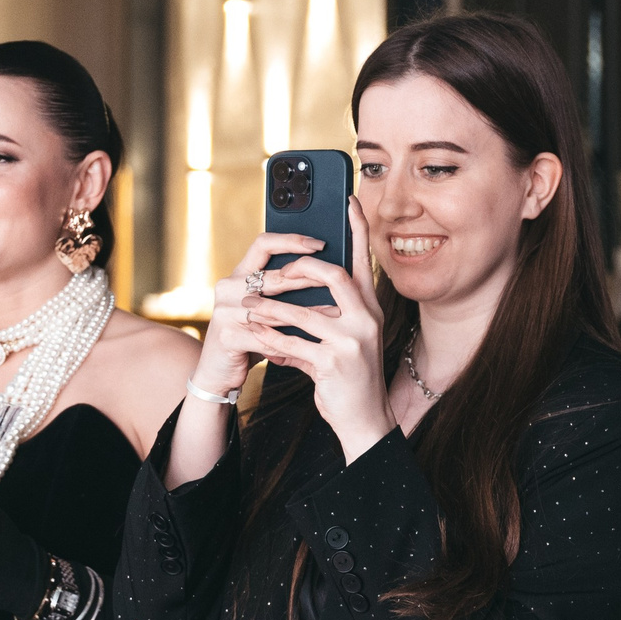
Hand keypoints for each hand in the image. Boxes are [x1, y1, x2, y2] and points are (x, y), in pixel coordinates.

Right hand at [192, 231, 328, 398]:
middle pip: (274, 276)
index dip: (291, 240)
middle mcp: (228, 288)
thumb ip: (281, 291)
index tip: (319, 244)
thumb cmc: (249, 338)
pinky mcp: (228, 336)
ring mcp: (225, 311)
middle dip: (308, 277)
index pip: (263, 244)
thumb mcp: (262, 310)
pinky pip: (268, 336)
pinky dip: (292, 340)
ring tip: (336, 311)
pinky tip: (314, 342)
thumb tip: (326, 274)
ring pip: (275, 309)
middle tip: (337, 279)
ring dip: (308, 311)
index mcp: (238, 275)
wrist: (217, 373)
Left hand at [239, 200, 392, 464]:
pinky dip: (271, 341)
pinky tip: (259, 341)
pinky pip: (291, 343)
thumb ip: (331, 310)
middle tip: (279, 268)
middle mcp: (366, 320)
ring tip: (250, 307)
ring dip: (270, 309)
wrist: (365, 420)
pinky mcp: (332, 364)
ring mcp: (351, 342)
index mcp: (371, 308)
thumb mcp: (349, 337)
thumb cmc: (351, 375)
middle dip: (301, 267)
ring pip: (302, 312)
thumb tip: (300, 282)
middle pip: (335, 275)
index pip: (364, 260)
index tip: (350, 200)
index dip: (357, 228)